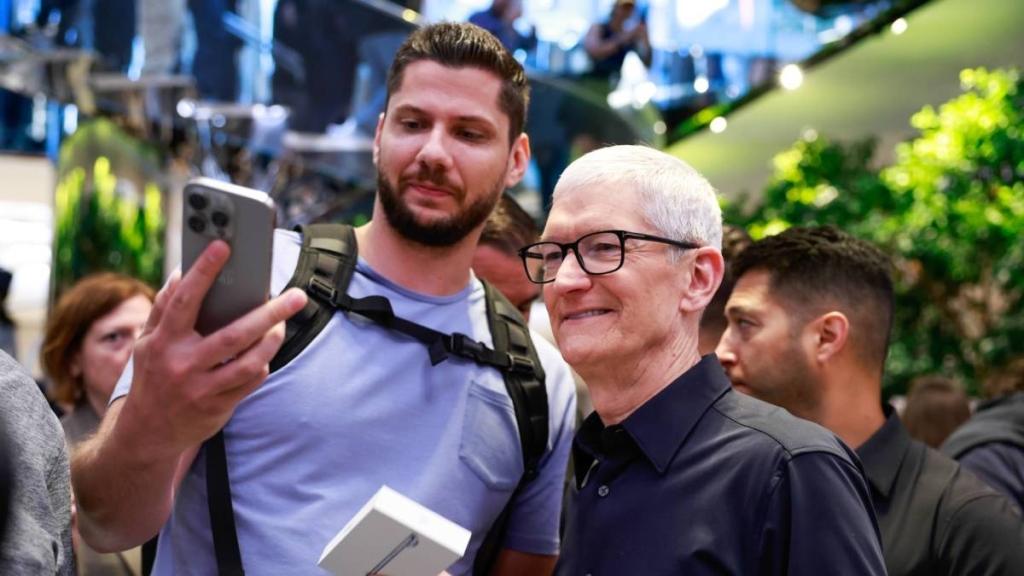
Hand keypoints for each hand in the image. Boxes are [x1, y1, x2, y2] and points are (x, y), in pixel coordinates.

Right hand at [123, 241, 306, 456]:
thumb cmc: (152, 376)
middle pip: (235, 333)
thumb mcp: (147, 343)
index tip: (223, 246)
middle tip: (296, 296)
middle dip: (270, 312)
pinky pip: (251, 380)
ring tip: (283, 323)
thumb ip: (164, 308)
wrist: (146, 434)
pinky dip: (263, 362)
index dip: (203, 271)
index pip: (185, 300)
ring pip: (250, 360)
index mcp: (163, 341)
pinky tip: (266, 350)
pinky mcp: (219, 407)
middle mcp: (183, 364)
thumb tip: (182, 271)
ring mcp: (202, 388)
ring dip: (273, 339)